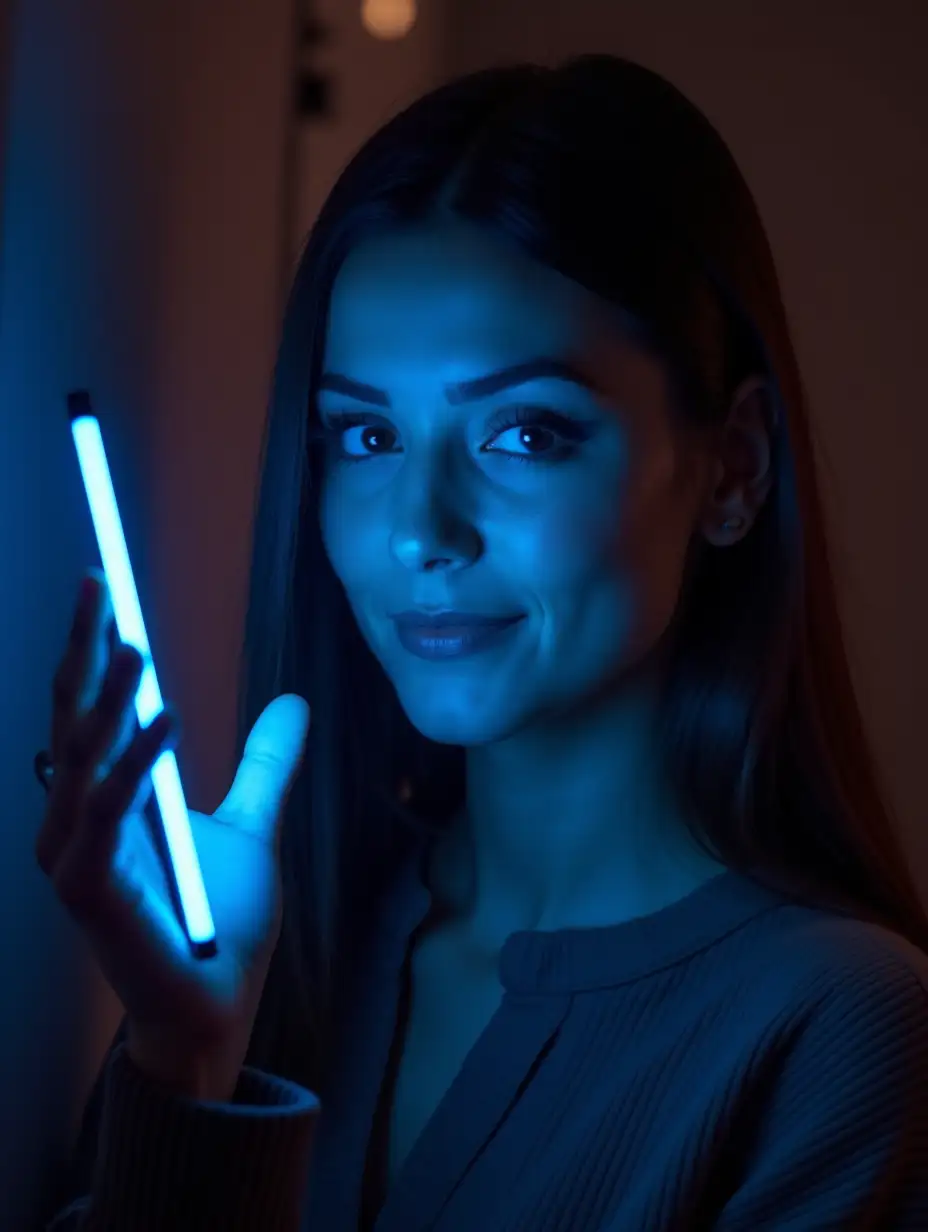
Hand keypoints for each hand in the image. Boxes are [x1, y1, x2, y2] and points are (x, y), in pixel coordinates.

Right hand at [36, 569, 310, 1099]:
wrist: (216, 1005)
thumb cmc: (220, 921)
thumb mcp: (251, 825)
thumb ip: (265, 766)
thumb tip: (293, 701)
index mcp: (108, 797)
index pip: (93, 706)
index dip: (94, 644)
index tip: (105, 585)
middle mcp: (78, 819)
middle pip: (74, 716)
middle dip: (83, 646)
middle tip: (99, 581)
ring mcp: (74, 854)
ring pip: (83, 755)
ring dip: (107, 697)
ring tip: (131, 642)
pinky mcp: (87, 889)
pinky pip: (105, 813)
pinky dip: (134, 764)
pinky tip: (164, 720)